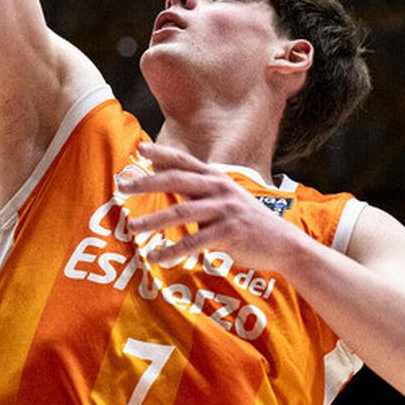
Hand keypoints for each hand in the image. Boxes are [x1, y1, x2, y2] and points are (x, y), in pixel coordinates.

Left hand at [116, 142, 304, 270]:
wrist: (284, 243)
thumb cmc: (247, 221)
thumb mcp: (225, 198)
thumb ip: (198, 189)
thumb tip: (166, 179)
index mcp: (216, 178)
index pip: (184, 161)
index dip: (161, 153)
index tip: (139, 149)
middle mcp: (219, 188)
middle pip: (176, 180)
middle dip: (146, 182)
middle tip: (121, 186)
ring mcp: (224, 210)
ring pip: (180, 211)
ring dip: (153, 220)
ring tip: (132, 226)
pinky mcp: (228, 233)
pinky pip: (194, 242)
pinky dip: (172, 250)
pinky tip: (156, 256)